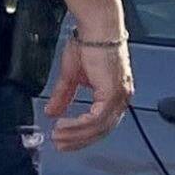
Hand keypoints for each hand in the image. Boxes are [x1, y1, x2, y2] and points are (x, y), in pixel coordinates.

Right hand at [42, 33, 133, 151]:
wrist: (96, 29)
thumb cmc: (89, 43)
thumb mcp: (72, 75)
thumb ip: (63, 95)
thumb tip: (53, 111)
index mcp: (114, 93)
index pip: (101, 123)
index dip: (82, 134)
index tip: (65, 139)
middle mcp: (121, 97)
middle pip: (102, 130)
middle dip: (79, 140)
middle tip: (60, 145)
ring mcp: (119, 96)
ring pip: (99, 127)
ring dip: (76, 134)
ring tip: (58, 136)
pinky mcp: (113, 93)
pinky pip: (96, 118)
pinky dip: (78, 125)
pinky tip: (64, 125)